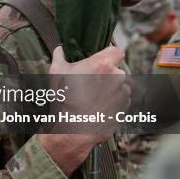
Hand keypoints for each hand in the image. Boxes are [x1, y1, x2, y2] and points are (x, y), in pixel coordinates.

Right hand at [40, 46, 129, 175]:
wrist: (71, 129)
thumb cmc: (64, 98)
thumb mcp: (56, 72)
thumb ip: (60, 56)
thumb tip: (60, 49)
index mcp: (103, 64)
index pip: (117, 50)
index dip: (110, 52)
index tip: (102, 57)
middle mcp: (118, 77)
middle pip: (115, 69)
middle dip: (104, 74)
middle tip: (88, 81)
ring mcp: (123, 94)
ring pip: (118, 86)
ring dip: (109, 88)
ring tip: (90, 97)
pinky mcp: (123, 109)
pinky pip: (119, 101)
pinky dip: (111, 102)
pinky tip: (95, 107)